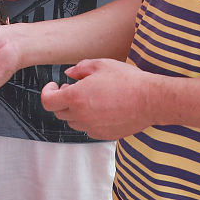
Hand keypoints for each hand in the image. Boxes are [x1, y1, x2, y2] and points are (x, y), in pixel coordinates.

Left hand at [40, 58, 154, 139]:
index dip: (48, 92)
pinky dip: (88, 120)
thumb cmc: (128, 81)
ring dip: (75, 111)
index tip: (54, 86)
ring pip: (73, 122)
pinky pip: (88, 129)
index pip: (48, 101)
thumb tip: (69, 74)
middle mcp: (81, 115)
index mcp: (76, 97)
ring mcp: (92, 127)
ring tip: (89, 99)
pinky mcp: (104, 135)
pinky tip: (100, 109)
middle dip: (62, 100)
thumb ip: (79, 68)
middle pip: (59, 112)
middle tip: (72, 89)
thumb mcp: (100, 65)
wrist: (151, 100)